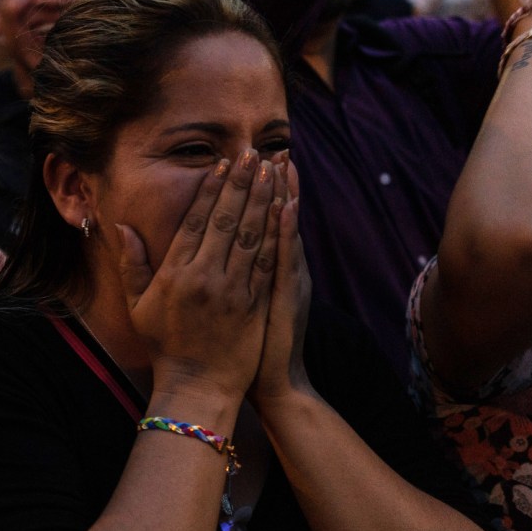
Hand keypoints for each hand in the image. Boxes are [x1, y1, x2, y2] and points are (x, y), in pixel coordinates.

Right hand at [117, 150, 281, 401]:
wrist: (198, 386)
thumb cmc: (165, 346)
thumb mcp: (138, 306)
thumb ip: (133, 264)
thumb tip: (124, 226)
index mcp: (176, 274)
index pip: (196, 221)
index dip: (211, 189)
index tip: (222, 164)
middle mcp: (205, 277)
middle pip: (226, 219)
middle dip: (241, 183)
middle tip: (253, 154)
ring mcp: (233, 290)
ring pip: (251, 234)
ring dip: (263, 198)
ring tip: (273, 169)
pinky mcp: (255, 303)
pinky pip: (267, 260)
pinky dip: (277, 231)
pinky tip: (284, 208)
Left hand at [250, 153, 312, 405]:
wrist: (273, 382)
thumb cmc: (254, 346)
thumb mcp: (256, 303)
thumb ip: (250, 272)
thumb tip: (245, 245)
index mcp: (269, 270)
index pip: (266, 222)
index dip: (265, 191)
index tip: (262, 159)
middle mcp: (281, 270)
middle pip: (276, 218)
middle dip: (274, 184)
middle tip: (274, 148)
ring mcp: (286, 282)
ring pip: (284, 231)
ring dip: (283, 196)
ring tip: (281, 163)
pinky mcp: (284, 298)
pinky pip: (284, 259)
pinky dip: (286, 233)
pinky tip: (285, 207)